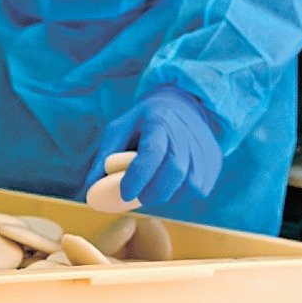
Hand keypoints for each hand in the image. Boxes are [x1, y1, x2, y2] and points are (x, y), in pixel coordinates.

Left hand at [90, 87, 223, 215]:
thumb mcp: (119, 129)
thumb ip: (103, 160)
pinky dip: (180, 195)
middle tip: (137, 196)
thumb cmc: (144, 121)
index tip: (126, 193)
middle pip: (174, 172)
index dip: (139, 176)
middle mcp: (186, 135)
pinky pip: (198, 190)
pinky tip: (169, 185)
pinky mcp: (213, 163)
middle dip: (153, 192)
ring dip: (166, 195)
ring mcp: (203, 150)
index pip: (152, 153)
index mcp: (159, 121)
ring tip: (152, 188)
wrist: (183, 106)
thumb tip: (88, 192)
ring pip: (188, 186)